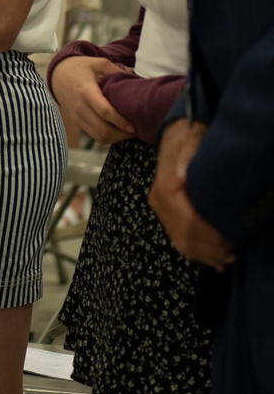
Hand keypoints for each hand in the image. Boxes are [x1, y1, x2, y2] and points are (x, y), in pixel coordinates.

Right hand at [49, 56, 134, 143]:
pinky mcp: (78, 122)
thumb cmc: (81, 68)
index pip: (105, 112)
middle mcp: (80, 107)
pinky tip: (117, 131)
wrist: (58, 75)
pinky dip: (108, 137)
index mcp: (86, 91)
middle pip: (103, 130)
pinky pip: (94, 135)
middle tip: (135, 131)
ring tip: (128, 133)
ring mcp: (78, 117)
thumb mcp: (99, 64)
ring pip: (99, 137)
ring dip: (115, 138)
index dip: (120, 121)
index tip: (133, 125)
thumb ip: (117, 71)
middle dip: (121, 134)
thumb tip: (137, 80)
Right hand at [149, 120, 236, 269]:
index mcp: (166, 189)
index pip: (189, 222)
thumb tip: (188, 181)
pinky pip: (178, 237)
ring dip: (204, 254)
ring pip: (181, 242)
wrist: (178, 134)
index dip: (211, 236)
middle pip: (184, 236)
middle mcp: (160, 201)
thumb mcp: (193, 147)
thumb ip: (190, 164)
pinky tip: (213, 258)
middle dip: (210, 250)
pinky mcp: (166, 211)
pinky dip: (196, 250)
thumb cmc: (190, 139)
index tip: (231, 241)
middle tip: (232, 255)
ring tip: (226, 259)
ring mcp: (161, 208)